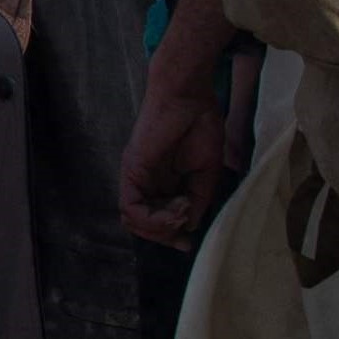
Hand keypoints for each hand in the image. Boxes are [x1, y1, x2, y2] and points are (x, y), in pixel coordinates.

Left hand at [119, 78, 228, 240]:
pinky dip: (153, 217)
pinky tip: (177, 207)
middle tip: (184, 236)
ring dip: (160, 228)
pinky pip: (132, 206)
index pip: (156, 220)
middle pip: (143, 225)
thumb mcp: (207, 172)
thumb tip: (188, 227)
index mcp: (164, 183)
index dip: (170, 236)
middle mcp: (146, 182)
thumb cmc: (201, 125)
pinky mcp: (132, 169)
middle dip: (165, 236)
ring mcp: (136, 176)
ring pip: (134, 220)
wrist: (190, 96)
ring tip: (183, 214)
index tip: (188, 243)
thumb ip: (197, 200)